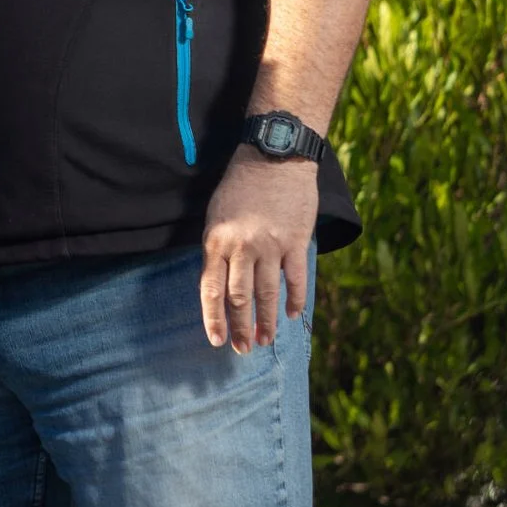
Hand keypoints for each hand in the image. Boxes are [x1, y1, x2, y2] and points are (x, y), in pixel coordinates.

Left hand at [200, 145, 317, 351]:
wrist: (274, 157)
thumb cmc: (240, 186)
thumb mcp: (216, 215)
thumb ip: (217, 250)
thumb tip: (219, 285)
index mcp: (216, 240)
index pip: (211, 289)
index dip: (214, 318)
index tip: (217, 341)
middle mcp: (242, 246)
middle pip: (239, 297)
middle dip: (240, 327)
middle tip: (243, 349)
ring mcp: (270, 244)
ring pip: (267, 293)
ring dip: (266, 321)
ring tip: (265, 341)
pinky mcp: (296, 240)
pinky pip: (295, 278)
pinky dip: (294, 299)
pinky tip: (292, 314)